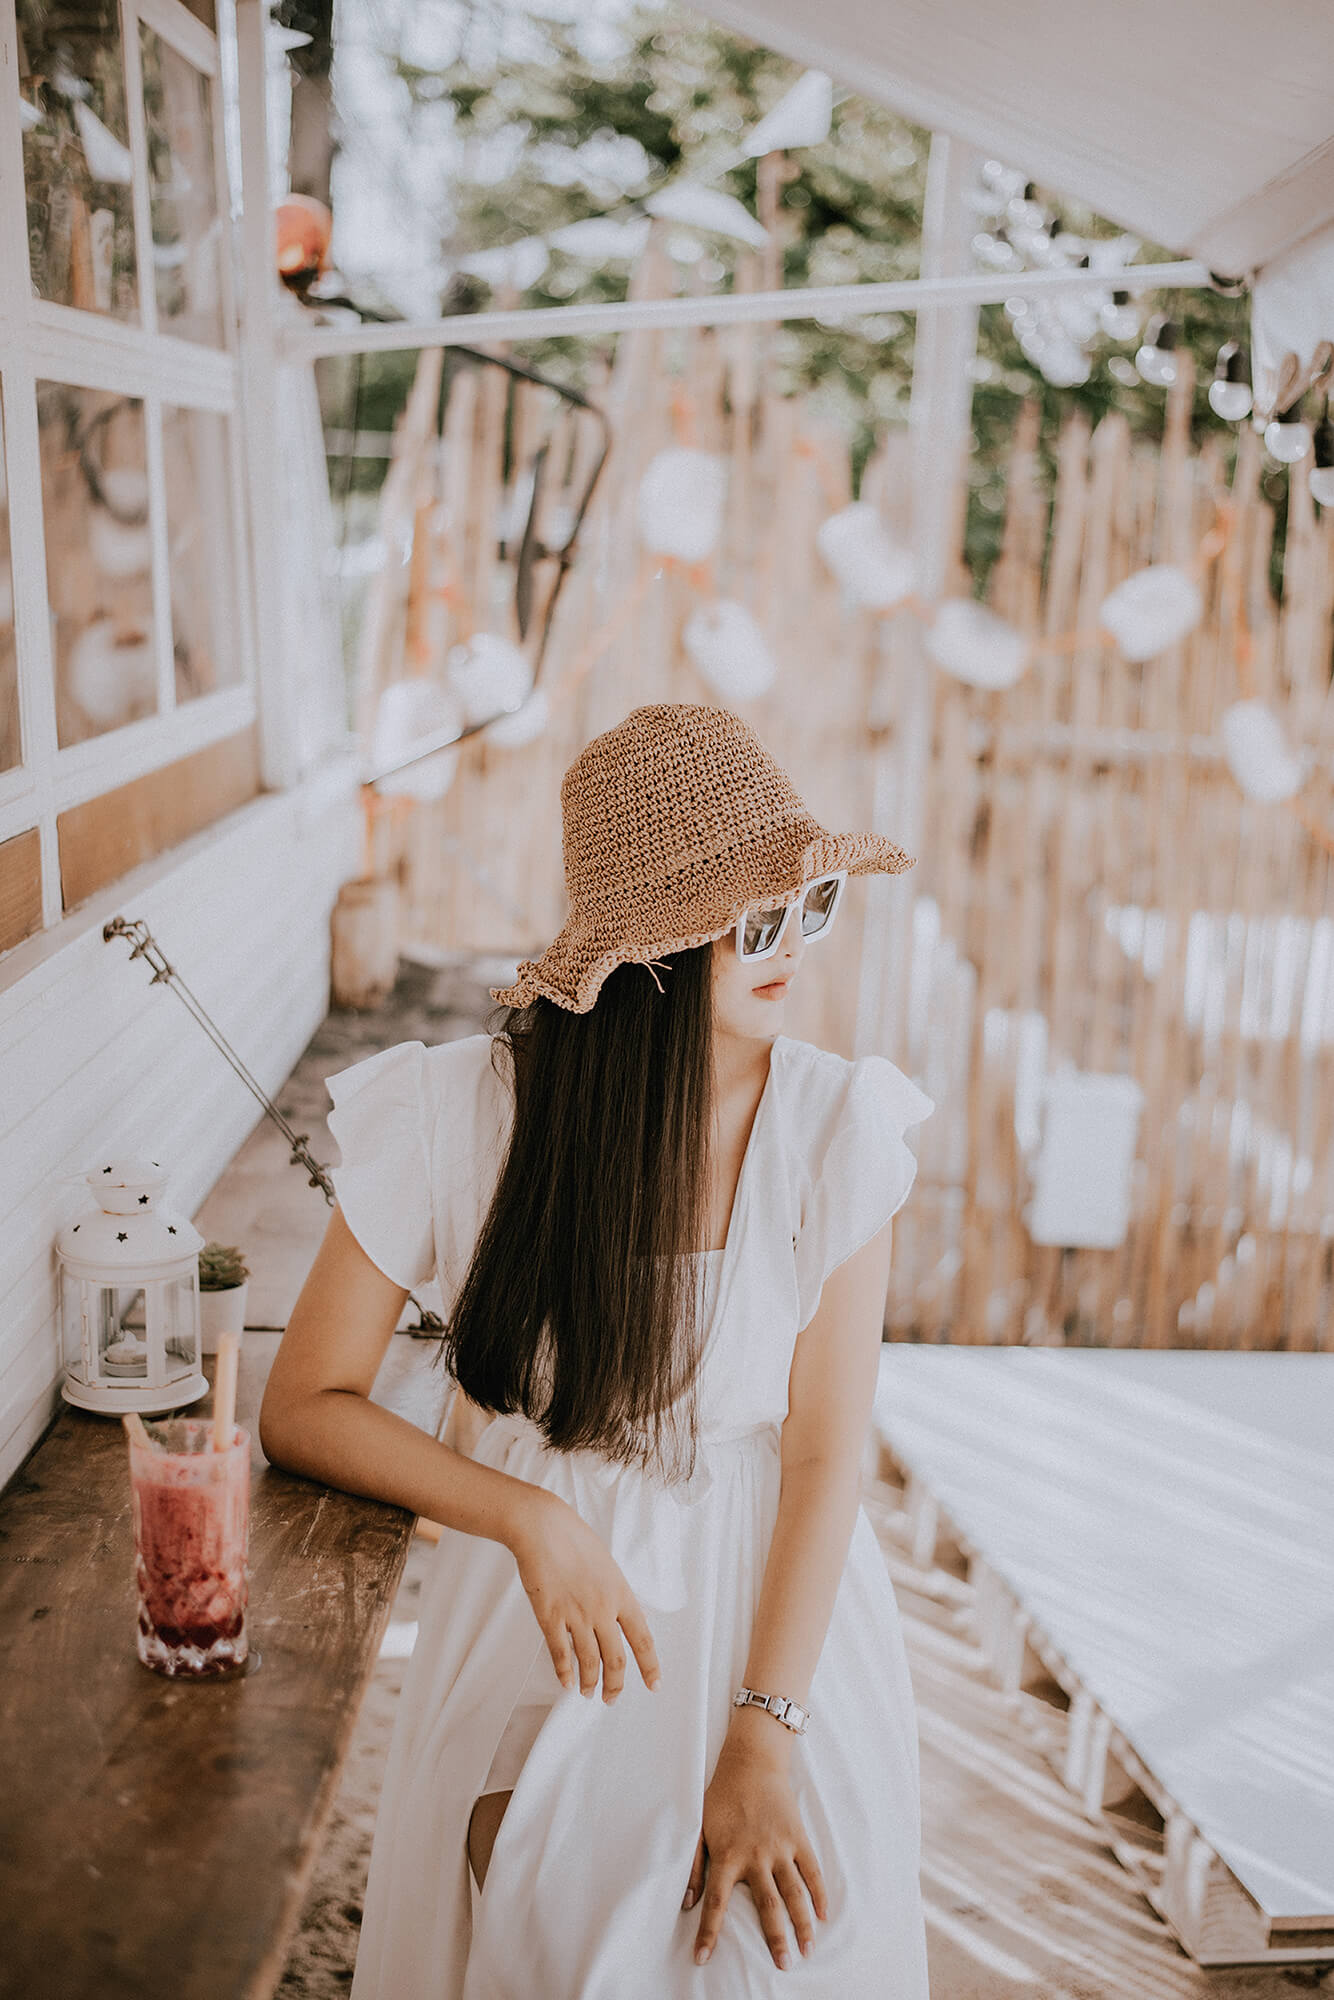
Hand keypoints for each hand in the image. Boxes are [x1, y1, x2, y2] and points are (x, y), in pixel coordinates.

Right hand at [508, 1486, 660, 1702]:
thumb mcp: (608, 1566)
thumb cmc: (575, 1540)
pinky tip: (567, 1682)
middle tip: (611, 1698)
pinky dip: (564, 1672)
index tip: (654, 1685)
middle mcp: (603, 1609)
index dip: (650, 1666)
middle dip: (616, 1685)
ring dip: (591, 1683)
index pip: (642, 1639)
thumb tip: (620, 1619)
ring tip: (589, 1693)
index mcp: (621, 1594)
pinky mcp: (550, 1615)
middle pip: (617, 1659)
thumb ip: (615, 1594)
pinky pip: (560, 1652)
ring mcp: (576, 1614)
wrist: (543, 1527)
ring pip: (590, 1662)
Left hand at [683, 1734, 826, 1968]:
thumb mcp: (698, 1827)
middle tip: (782, 1966)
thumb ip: (692, 1866)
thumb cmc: (721, 1797)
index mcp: (727, 1855)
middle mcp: (756, 1856)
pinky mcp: (797, 1837)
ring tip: (807, 1950)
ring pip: (794, 1892)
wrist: (751, 1763)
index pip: (716, 1903)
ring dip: (802, 1923)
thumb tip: (686, 1903)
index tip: (702, 1958)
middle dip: (775, 1938)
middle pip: (767, 1905)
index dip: (708, 1932)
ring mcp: (780, 1847)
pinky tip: (824, 1915)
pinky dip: (819, 1892)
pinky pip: (811, 1869)